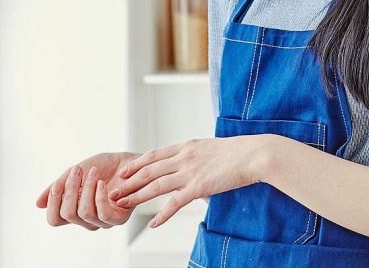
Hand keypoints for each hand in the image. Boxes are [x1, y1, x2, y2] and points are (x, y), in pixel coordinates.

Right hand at [36, 151, 141, 229]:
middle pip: (67, 214)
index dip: (53, 202)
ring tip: (94, 172)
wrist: (130, 160)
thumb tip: (38, 204)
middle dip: (70, 189)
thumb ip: (59, 187)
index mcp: (74, 210)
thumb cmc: (105, 166)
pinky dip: (100, 197)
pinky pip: (103, 215)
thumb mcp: (77, 173)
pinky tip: (103, 183)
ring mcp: (102, 221)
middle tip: (78, 170)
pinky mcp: (119, 218)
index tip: (59, 183)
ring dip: (86, 189)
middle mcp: (87, 219)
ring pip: (83, 213)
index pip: (55, 219)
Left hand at [111, 136, 264, 227]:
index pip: (154, 154)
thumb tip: (193, 162)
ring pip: (155, 185)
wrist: (255, 153)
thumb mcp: (212, 147)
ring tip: (121, 204)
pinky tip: (153, 223)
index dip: (136, 163)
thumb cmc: (240, 151)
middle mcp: (185, 157)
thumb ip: (199, 154)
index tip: (124, 171)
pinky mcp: (199, 187)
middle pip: (149, 170)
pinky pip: (175, 203)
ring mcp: (191, 171)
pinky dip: (162, 215)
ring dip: (136, 196)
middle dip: (128, 181)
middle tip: (113, 191)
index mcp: (188, 146)